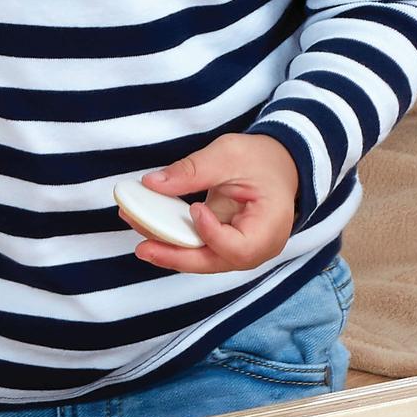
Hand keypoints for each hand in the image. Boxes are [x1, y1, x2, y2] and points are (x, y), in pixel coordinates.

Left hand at [134, 134, 301, 272]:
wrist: (279, 165)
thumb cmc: (262, 159)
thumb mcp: (229, 155)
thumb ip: (192, 170)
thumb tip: (151, 184)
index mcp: (271, 227)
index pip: (240, 247)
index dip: (213, 234)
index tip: (195, 209)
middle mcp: (258, 248)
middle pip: (215, 262)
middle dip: (177, 255)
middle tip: (144, 247)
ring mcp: (241, 250)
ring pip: (202, 259)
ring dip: (168, 248)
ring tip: (137, 231)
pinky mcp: (224, 246)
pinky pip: (197, 248)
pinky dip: (173, 239)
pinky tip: (146, 226)